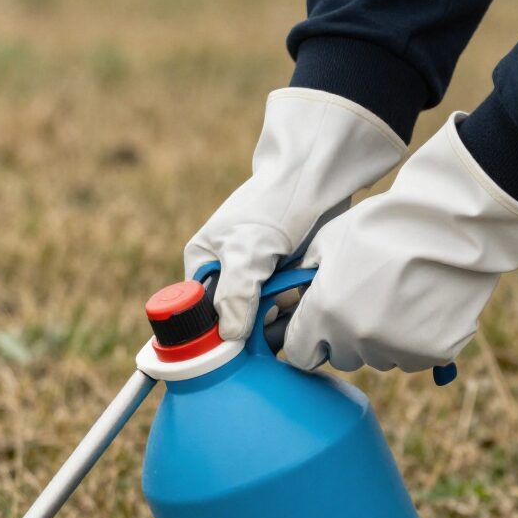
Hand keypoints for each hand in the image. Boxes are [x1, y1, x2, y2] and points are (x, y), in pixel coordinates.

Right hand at [185, 89, 404, 341]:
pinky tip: (303, 296)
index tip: (237, 340)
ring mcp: (258, 275)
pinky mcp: (286, 276)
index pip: (200, 312)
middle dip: (253, 324)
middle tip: (272, 320)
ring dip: (279, 317)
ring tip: (291, 301)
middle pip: (234, 317)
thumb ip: (234, 297)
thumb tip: (228, 337)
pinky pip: (286, 306)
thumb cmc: (273, 204)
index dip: (216, 329)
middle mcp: (227, 271)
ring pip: (263, 316)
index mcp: (204, 263)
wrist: (317, 176)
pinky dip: (295, 307)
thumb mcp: (246, 252)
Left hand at [285, 115, 517, 372]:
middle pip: (341, 357)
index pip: (300, 354)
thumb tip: (293, 298)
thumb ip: (305, 279)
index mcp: (325, 313)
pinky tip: (426, 305)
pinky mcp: (436, 352)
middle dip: (346, 337)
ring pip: (379, 359)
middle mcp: (358, 339)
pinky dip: (419, 340)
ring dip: (383, 340)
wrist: (453, 220)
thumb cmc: (385, 224)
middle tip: (366, 302)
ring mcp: (398, 349)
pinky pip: (416, 358)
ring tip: (400, 297)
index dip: (309, 339)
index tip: (319, 326)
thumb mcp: (328, 242)